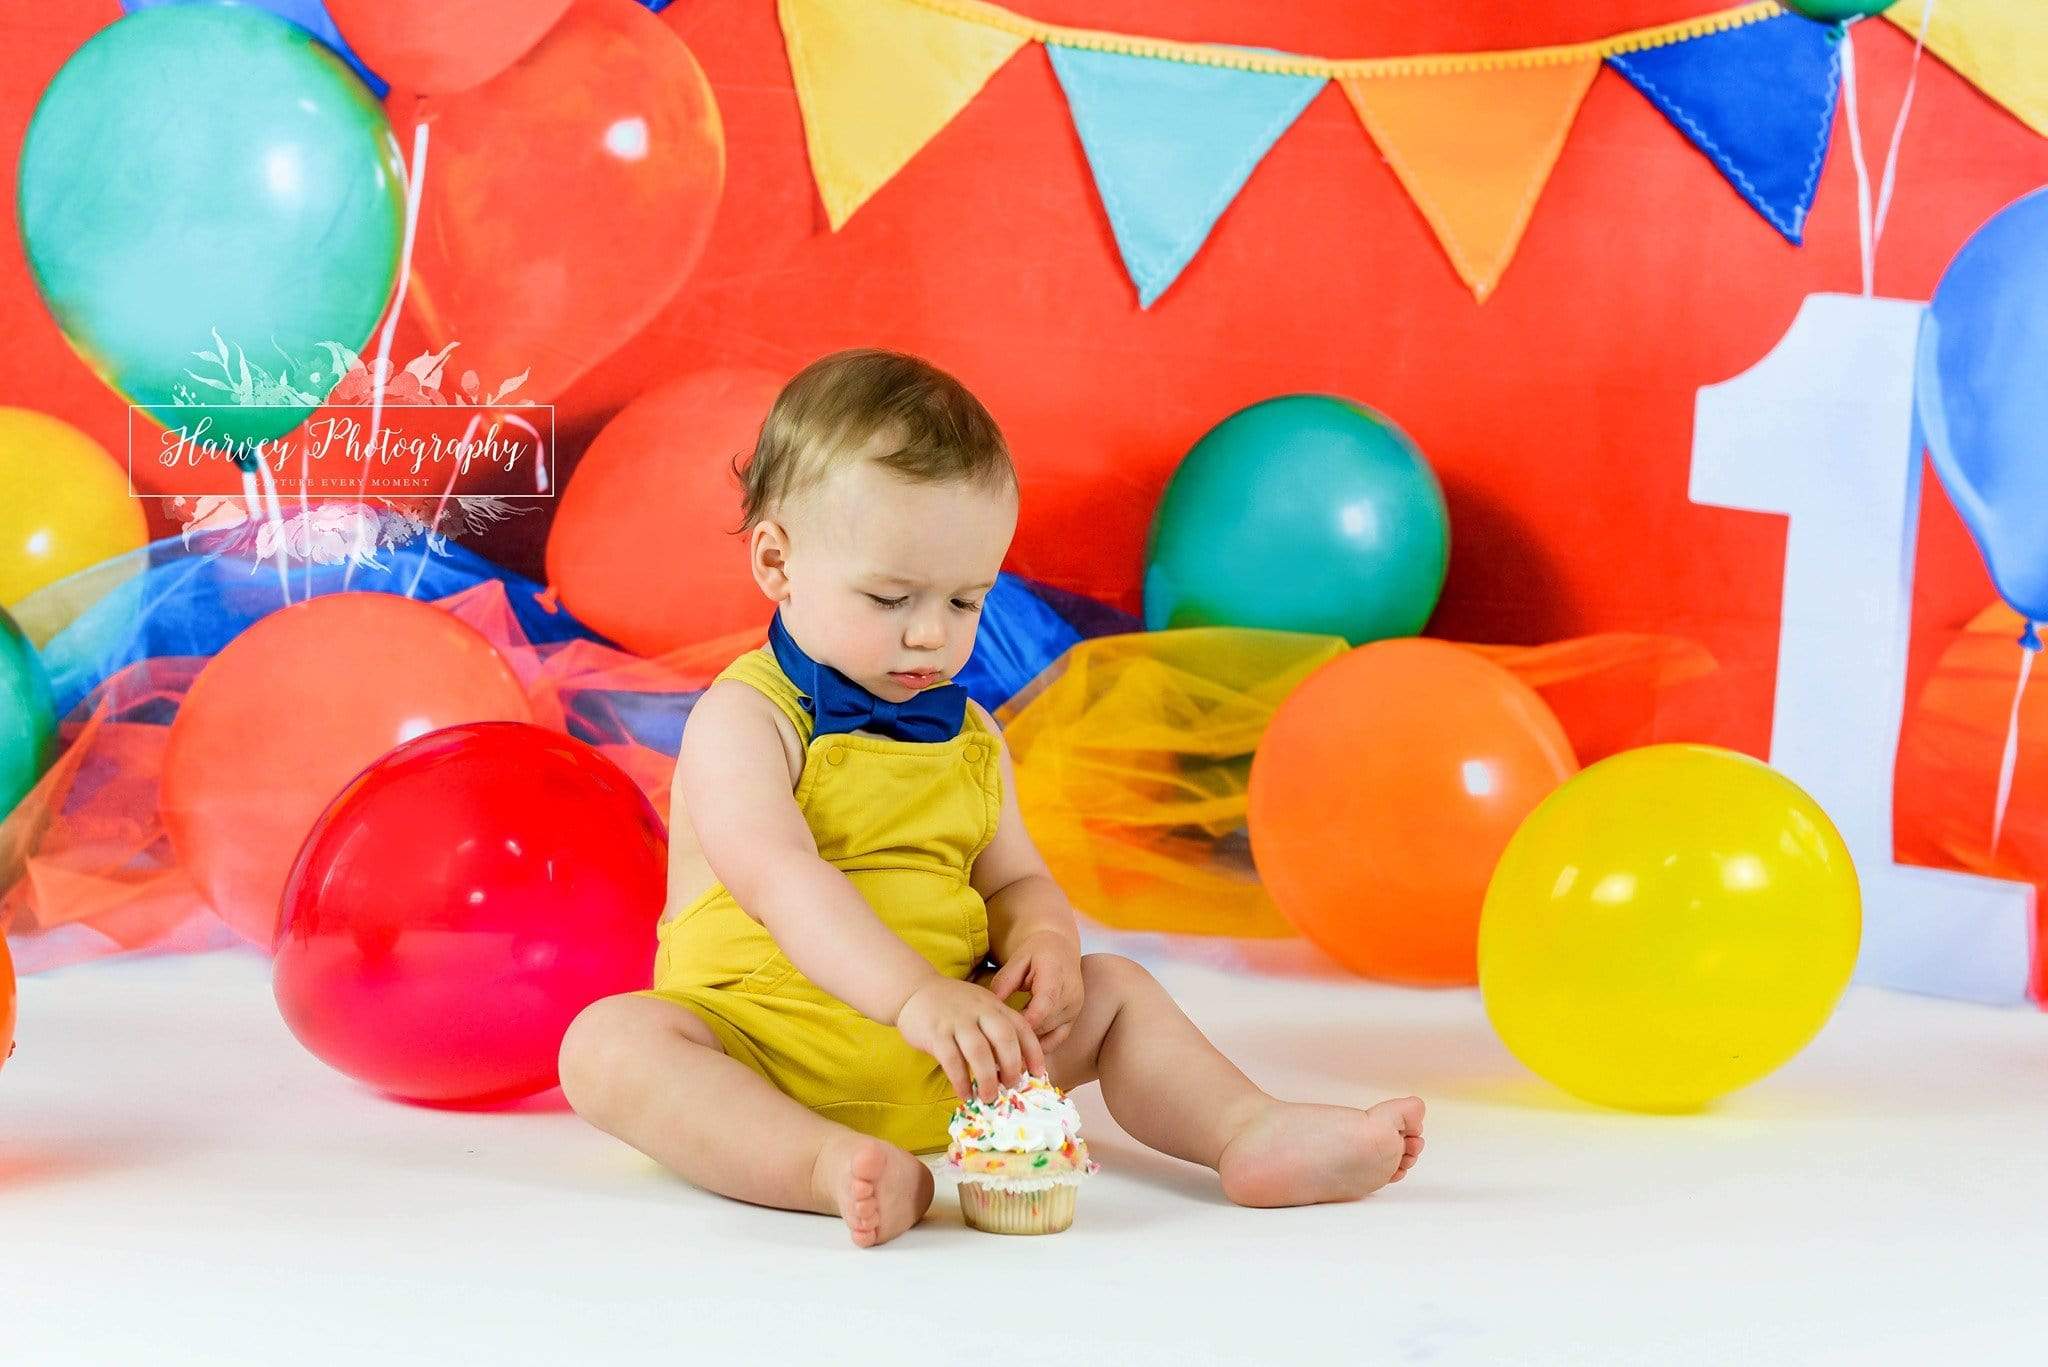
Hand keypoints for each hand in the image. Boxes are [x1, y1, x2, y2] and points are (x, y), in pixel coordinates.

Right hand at [896, 976, 1046, 1103]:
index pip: (1021, 1028)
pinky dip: (961, 1081)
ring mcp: (957, 1020)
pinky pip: (952, 1060)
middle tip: (1012, 1087)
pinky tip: (965, 1094)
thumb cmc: (953, 1006)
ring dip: (987, 1078)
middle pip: (1004, 1038)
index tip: (1039, 1074)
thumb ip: (996, 1029)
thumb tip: (1014, 1068)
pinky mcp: (936, 1032)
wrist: (914, 990)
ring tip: (989, 1097)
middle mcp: (979, 1011)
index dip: (1033, 1052)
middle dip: (1012, 1067)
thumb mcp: (980, 1008)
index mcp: (995, 1006)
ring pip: (979, 1051)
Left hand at [986, 930, 1083, 1055]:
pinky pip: (1056, 1040)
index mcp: (1056, 976)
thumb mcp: (1018, 960)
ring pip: (1049, 1035)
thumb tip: (990, 1006)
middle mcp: (1070, 995)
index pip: (1045, 1003)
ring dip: (1028, 1043)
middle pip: (1045, 1023)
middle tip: (996, 1045)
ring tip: (1004, 1051)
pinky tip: (1020, 1051)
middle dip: (1021, 1035)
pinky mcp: (1073, 1020)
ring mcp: (1074, 1010)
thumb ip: (1005, 981)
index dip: (1027, 1020)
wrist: (1061, 949)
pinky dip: (1039, 1047)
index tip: (1005, 1032)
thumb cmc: (1036, 952)